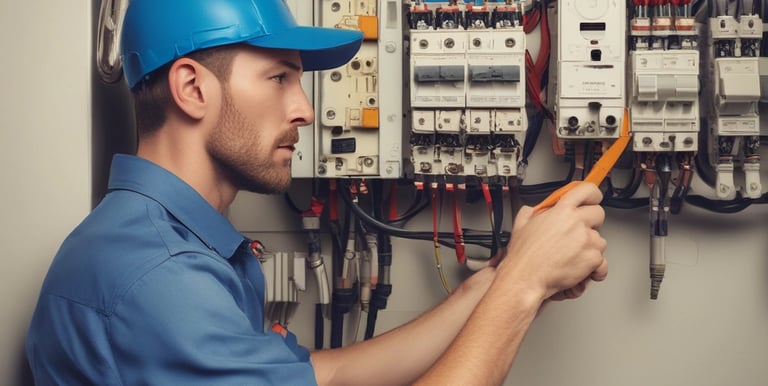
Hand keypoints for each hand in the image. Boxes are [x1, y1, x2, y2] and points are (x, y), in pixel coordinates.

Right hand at [497, 182, 607, 302]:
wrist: (526, 278)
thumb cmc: (524, 257)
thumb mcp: (520, 225)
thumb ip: (530, 213)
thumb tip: (532, 211)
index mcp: (561, 211)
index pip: (586, 190)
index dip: (592, 194)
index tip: (591, 199)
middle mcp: (576, 223)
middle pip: (598, 214)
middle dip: (591, 223)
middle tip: (579, 232)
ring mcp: (586, 241)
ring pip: (601, 240)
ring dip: (591, 248)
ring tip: (574, 256)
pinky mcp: (592, 259)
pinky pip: (602, 262)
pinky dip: (595, 269)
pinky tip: (583, 270)